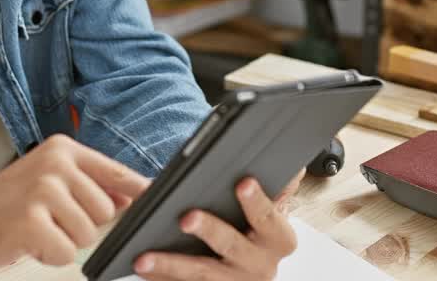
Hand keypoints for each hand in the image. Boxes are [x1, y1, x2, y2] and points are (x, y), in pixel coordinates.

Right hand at [0, 134, 149, 271]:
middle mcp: (54, 164)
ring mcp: (41, 190)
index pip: (116, 172)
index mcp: (64, 149)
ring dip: (67, 240)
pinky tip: (32, 241)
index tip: (156, 200)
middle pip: (106, 210)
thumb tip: (135, 195)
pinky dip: (51, 255)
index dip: (139, 191)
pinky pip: (66, 251)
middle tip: (53, 219)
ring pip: (88, 232)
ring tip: (41, 228)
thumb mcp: (52, 179)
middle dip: (85, 224)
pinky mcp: (30, 220)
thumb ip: (91, 183)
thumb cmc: (13, 202)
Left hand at [134, 170, 304, 280]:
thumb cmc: (258, 236)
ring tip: (145, 256)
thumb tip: (294, 167)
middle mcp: (259, 267)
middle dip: (209, 230)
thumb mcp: (272, 214)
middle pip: (232, 247)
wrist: (252, 276)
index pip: (269, 219)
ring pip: (202, 275)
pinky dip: (161, 280)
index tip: (243, 183)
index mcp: (278, 240)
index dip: (256, 202)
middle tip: (187, 217)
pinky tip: (142, 269)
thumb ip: (280, 190)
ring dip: (171, 265)